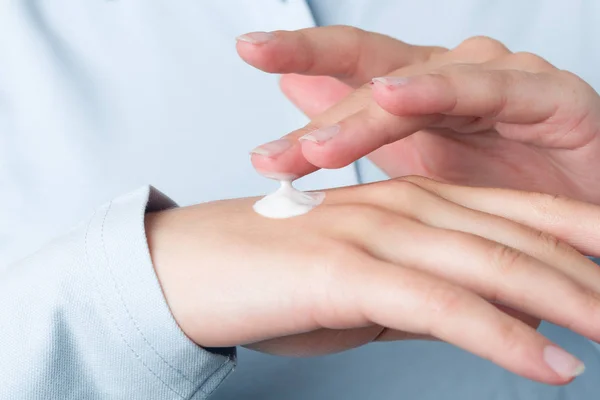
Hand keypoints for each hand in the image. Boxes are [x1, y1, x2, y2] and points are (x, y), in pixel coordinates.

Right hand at [146, 177, 599, 384]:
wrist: (191, 268)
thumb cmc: (273, 276)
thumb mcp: (361, 283)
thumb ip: (418, 290)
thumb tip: (474, 317)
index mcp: (405, 201)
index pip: (509, 213)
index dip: (575, 235)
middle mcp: (400, 207)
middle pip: (515, 237)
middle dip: (589, 271)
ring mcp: (376, 233)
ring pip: (492, 266)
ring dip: (567, 303)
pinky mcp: (349, 269)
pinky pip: (443, 304)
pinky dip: (503, 336)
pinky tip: (550, 366)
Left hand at [237, 27, 599, 202]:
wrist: (580, 215)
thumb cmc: (499, 184)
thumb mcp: (414, 161)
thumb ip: (359, 128)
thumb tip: (294, 98)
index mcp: (417, 92)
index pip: (351, 65)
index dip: (300, 53)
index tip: (247, 50)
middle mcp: (451, 77)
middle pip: (373, 73)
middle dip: (318, 108)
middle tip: (268, 147)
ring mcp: (498, 81)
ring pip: (419, 87)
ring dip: (363, 117)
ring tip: (314, 145)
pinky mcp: (549, 98)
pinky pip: (489, 92)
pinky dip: (442, 92)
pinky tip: (398, 94)